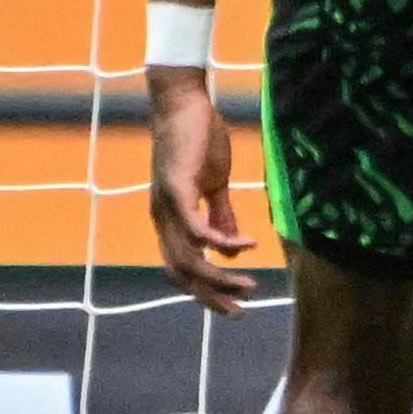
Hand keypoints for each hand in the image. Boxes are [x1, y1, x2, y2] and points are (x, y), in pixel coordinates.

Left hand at [148, 71, 256, 313]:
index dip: (203, 291)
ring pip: (190, 258)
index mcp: (170, 219)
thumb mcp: (214, 184)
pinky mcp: (177, 189)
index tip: (232, 304)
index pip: (181, 268)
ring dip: (219, 277)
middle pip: (183, 273)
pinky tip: (247, 245)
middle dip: (211, 296)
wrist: (184, 103)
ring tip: (249, 285)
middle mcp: (163, 219)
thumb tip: (231, 250)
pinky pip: (197, 229)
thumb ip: (222, 215)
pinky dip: (222, 243)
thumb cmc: (198, 138)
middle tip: (240, 310)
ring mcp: (167, 205)